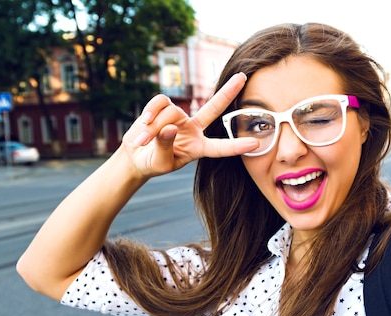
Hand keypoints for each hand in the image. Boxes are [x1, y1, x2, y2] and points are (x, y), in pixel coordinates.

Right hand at [121, 73, 258, 177]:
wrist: (135, 156)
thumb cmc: (152, 164)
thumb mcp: (160, 162)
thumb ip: (165, 146)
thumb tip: (170, 127)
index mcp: (198, 148)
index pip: (220, 147)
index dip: (236, 146)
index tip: (255, 144)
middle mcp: (193, 129)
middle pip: (213, 107)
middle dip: (228, 92)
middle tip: (243, 77)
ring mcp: (179, 117)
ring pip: (172, 112)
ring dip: (155, 126)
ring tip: (144, 140)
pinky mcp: (163, 108)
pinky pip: (160, 102)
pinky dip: (151, 111)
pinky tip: (145, 121)